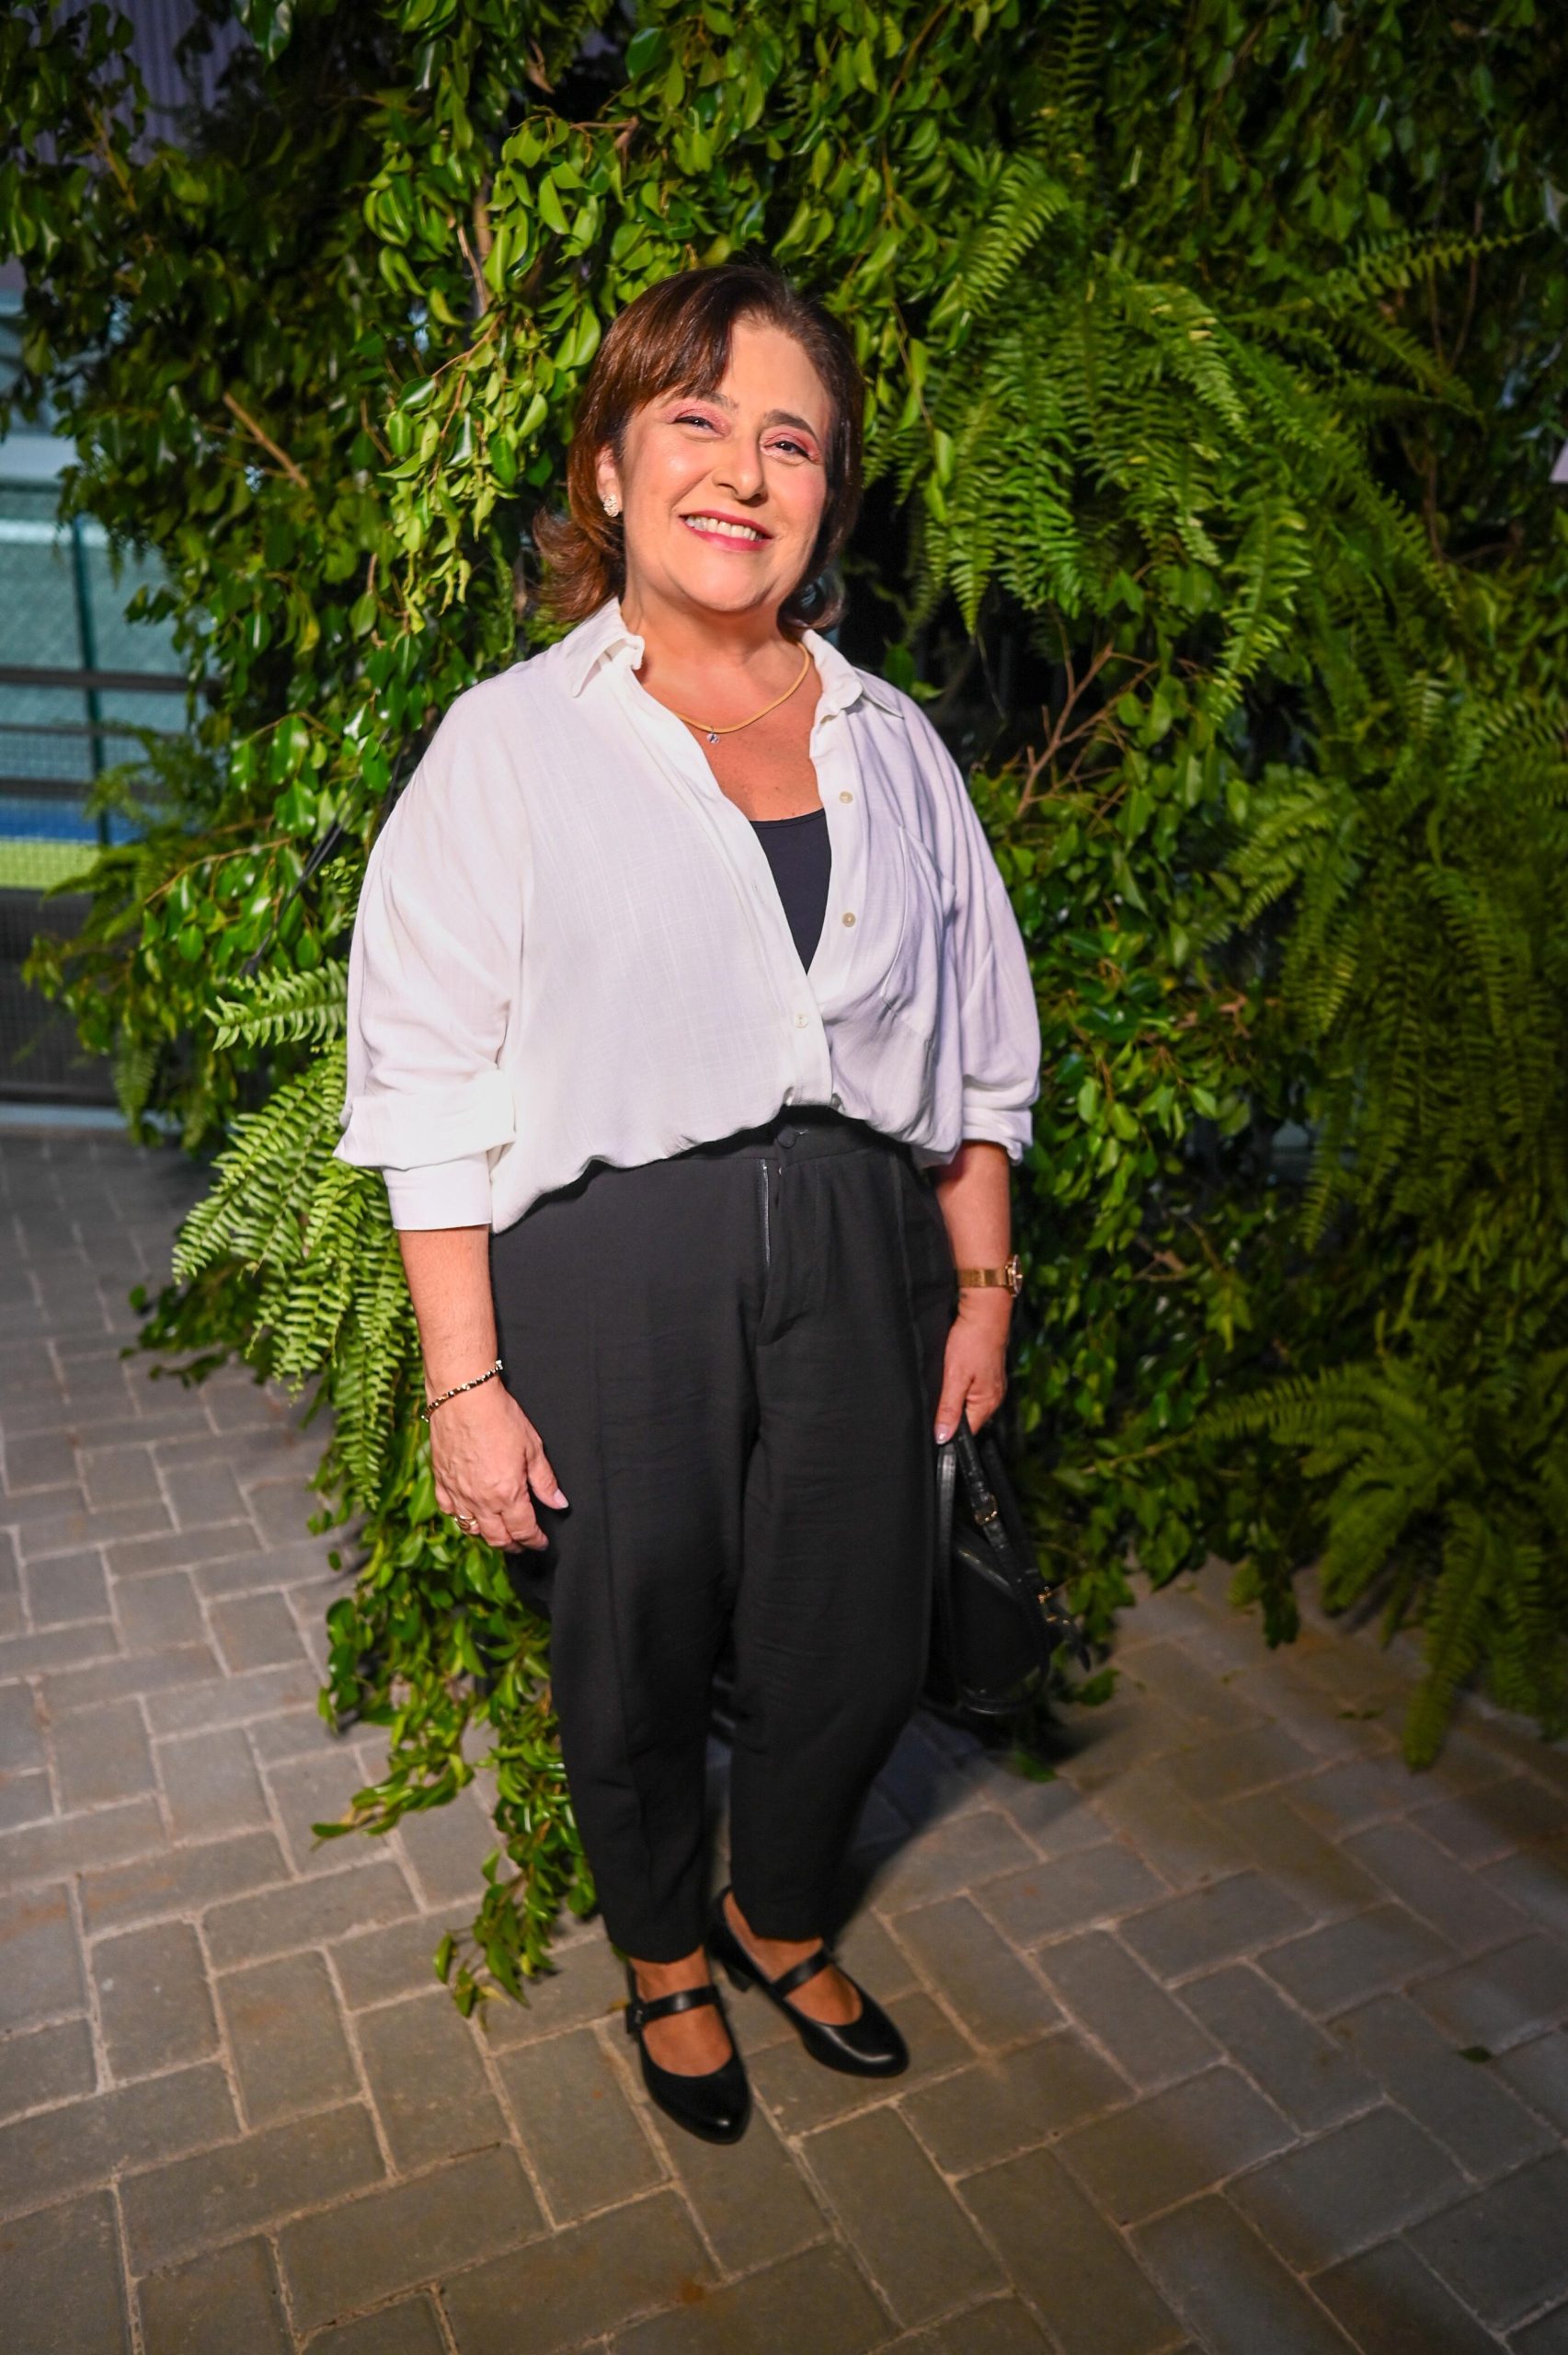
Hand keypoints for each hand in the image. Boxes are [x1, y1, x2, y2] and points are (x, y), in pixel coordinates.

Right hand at [430, 1379, 566, 1551]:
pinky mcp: (441, 1481)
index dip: (535, 1541)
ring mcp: (458, 1493)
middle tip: (523, 1542)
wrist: (463, 1397)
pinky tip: (470, 1513)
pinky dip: (461, 1518)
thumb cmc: (499, 1417)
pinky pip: (449, 1511)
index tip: (541, 1542)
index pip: (523, 1531)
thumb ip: (545, 1481)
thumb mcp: (532, 1447)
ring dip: (488, 1536)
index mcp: (507, 1493)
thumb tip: (559, 1503)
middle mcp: (480, 1500)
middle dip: (514, 1545)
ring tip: (499, 1532)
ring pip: (471, 1530)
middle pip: (497, 1538)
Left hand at [933, 1293, 1009, 1442]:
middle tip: (937, 1395)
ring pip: (968, 1403)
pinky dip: (960, 1386)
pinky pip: (972, 1390)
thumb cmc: (971, 1341)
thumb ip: (948, 1409)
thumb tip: (943, 1436)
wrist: (984, 1312)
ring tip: (947, 1380)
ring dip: (954, 1398)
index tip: (933, 1422)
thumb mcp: (954, 1377)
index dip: (948, 1430)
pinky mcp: (989, 1375)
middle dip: (950, 1413)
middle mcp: (994, 1398)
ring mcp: (993, 1386)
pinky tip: (954, 1374)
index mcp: (987, 1403)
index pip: (967, 1431)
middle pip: (968, 1419)